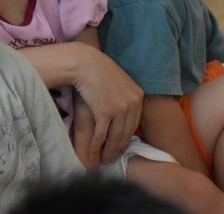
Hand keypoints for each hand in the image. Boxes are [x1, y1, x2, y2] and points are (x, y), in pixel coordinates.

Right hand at [73, 47, 142, 163]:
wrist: (85, 62)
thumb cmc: (97, 69)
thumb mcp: (119, 81)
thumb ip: (125, 95)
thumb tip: (123, 110)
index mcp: (138, 96)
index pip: (134, 124)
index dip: (125, 139)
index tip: (118, 147)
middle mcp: (133, 104)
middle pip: (126, 134)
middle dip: (117, 149)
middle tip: (110, 158)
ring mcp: (120, 109)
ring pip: (115, 138)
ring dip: (107, 152)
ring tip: (101, 160)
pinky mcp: (105, 112)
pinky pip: (102, 135)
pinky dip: (96, 146)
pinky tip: (92, 153)